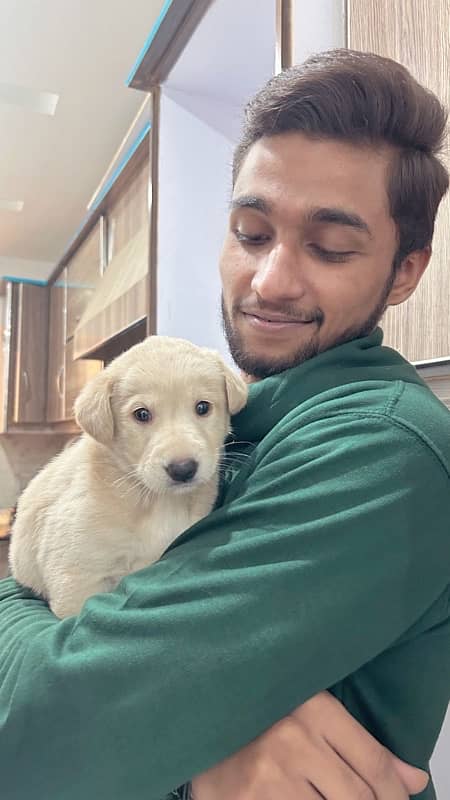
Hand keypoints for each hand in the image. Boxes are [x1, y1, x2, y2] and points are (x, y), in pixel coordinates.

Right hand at [191, 691, 428, 798]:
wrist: (201, 723)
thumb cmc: (264, 715)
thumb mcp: (312, 712)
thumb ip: (361, 744)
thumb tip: (414, 779)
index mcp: (314, 708)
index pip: (373, 762)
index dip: (396, 792)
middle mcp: (294, 740)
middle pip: (359, 797)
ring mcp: (271, 776)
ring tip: (327, 796)